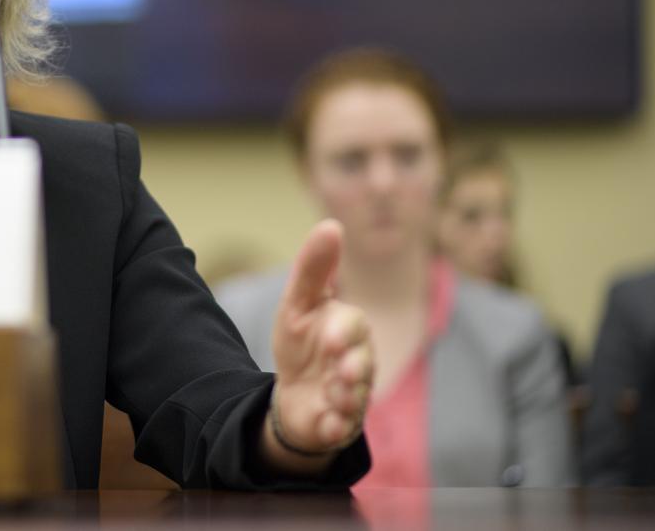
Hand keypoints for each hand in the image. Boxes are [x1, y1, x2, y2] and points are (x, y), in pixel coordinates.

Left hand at [267, 219, 372, 457]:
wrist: (292, 392)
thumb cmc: (302, 342)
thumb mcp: (298, 303)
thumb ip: (312, 269)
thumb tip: (331, 225)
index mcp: (348, 330)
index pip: (354, 326)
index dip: (343, 332)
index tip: (330, 336)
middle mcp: (357, 363)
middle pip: (362, 365)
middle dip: (353, 367)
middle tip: (342, 371)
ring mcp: (351, 396)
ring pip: (356, 399)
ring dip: (346, 398)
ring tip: (335, 397)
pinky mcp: (338, 425)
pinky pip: (343, 429)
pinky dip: (337, 428)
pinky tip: (330, 425)